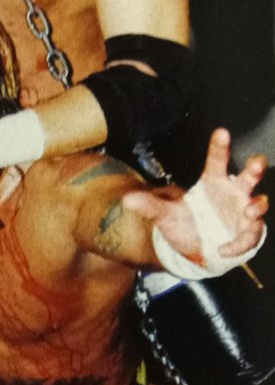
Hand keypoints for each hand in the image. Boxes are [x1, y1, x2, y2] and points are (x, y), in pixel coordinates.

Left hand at [123, 128, 267, 262]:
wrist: (194, 252)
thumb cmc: (184, 226)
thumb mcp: (165, 216)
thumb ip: (150, 206)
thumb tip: (127, 200)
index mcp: (213, 182)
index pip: (218, 160)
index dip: (220, 146)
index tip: (221, 132)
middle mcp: (232, 193)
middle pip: (249, 175)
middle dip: (255, 168)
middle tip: (256, 164)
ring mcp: (243, 212)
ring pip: (258, 203)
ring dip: (256, 205)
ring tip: (248, 210)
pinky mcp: (248, 232)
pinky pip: (250, 235)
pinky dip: (239, 242)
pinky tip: (224, 248)